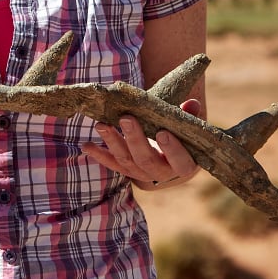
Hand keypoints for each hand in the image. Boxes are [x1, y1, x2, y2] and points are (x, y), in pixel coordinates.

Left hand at [81, 99, 201, 189]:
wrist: (169, 153)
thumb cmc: (181, 134)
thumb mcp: (188, 126)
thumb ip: (190, 116)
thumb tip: (191, 105)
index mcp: (184, 164)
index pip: (181, 161)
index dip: (172, 149)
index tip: (162, 132)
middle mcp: (161, 173)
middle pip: (147, 160)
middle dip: (135, 139)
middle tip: (126, 118)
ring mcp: (141, 174)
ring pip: (126, 161)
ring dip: (113, 142)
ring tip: (102, 124)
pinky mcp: (126, 170)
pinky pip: (112, 164)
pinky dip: (99, 155)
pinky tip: (86, 145)